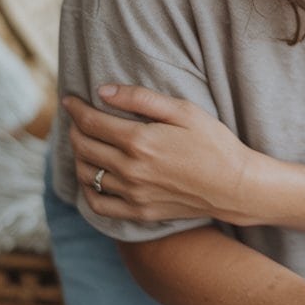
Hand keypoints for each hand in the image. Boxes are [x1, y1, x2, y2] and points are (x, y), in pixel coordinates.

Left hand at [64, 84, 264, 224]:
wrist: (235, 186)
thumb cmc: (214, 142)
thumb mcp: (184, 110)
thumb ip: (141, 98)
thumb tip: (103, 91)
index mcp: (139, 141)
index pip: (91, 122)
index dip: (75, 109)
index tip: (69, 100)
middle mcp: (130, 170)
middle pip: (84, 147)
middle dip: (75, 129)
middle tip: (78, 119)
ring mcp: (133, 194)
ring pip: (87, 174)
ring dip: (79, 156)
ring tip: (85, 144)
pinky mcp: (139, 212)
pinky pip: (99, 205)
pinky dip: (88, 190)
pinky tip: (93, 177)